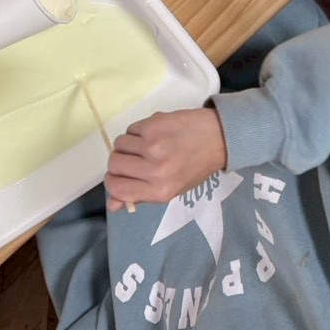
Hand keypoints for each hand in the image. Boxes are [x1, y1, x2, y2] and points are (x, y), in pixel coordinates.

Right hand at [104, 108, 226, 211]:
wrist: (217, 137)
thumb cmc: (194, 167)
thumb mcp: (171, 190)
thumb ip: (140, 196)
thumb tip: (112, 204)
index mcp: (159, 192)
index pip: (117, 189)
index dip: (112, 182)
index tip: (117, 177)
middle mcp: (154, 170)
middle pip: (114, 165)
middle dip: (118, 162)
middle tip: (131, 159)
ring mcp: (153, 145)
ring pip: (119, 144)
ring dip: (126, 145)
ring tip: (143, 145)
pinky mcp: (153, 124)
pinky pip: (130, 129)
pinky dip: (136, 132)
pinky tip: (152, 134)